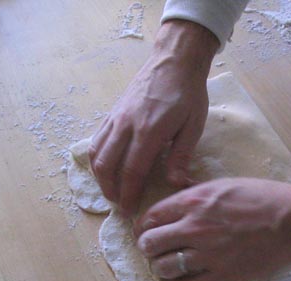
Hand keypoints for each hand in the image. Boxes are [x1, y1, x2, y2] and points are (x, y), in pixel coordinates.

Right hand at [89, 20, 218, 216]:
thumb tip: (174, 183)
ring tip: (110, 191)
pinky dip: (97, 158)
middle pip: (107, 165)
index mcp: (149, 131)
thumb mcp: (193, 126)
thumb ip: (181, 156)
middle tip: (119, 205)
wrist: (173, 61)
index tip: (130, 210)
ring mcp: (116, 117)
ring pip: (97, 152)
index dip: (129, 194)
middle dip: (110, 190)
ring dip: (100, 176)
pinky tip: (105, 167)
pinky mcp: (112, 112)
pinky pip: (97, 139)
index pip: (132, 170)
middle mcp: (126, 125)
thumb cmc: (188, 94)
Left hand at [134, 178, 290, 280]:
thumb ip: (195, 195)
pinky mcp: (222, 277)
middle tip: (154, 250)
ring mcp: (207, 255)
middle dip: (148, 247)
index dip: (142, 226)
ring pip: (163, 268)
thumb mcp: (223, 184)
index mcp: (193, 202)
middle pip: (150, 244)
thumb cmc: (262, 197)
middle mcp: (194, 228)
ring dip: (162, 268)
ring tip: (169, 266)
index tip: (145, 231)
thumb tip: (176, 201)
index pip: (151, 217)